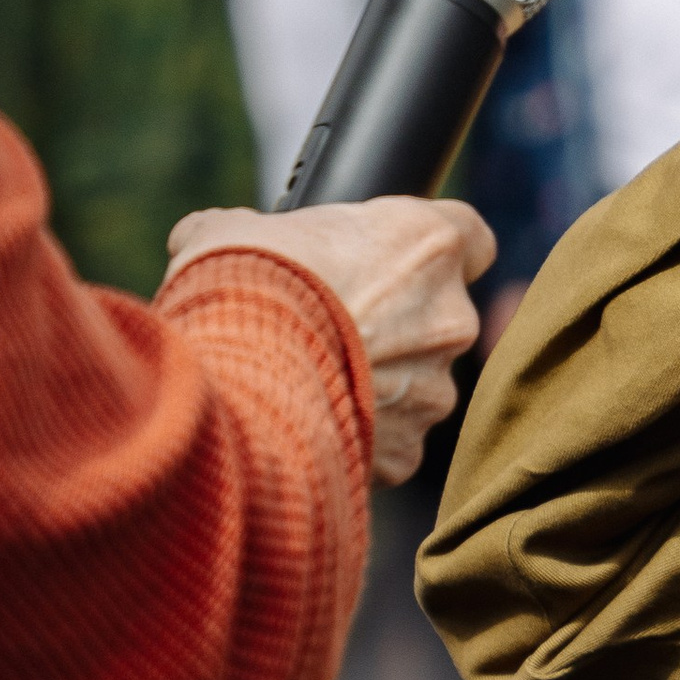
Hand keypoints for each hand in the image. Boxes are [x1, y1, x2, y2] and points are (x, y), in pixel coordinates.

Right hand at [164, 195, 491, 485]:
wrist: (230, 379)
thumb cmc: (242, 286)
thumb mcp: (232, 232)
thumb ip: (247, 228)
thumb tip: (208, 235)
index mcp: (429, 243)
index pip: (471, 238)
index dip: (432, 250)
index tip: (395, 258)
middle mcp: (452, 317)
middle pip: (440, 318)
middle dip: (395, 325)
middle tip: (331, 327)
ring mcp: (435, 389)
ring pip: (417, 385)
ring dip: (377, 385)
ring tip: (307, 383)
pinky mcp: (409, 451)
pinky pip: (391, 443)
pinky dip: (357, 437)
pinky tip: (306, 426)